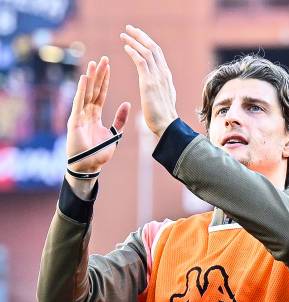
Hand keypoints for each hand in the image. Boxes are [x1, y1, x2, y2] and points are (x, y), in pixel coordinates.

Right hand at [67, 57, 130, 171]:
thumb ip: (120, 120)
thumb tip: (127, 103)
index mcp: (95, 115)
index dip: (105, 80)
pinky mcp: (74, 121)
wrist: (89, 167)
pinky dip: (81, 91)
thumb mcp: (114, 134)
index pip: (101, 93)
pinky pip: (78, 103)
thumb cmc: (99, 153)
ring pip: (85, 93)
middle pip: (93, 90)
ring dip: (90, 78)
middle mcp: (86, 112)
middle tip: (103, 59)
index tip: (108, 66)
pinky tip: (85, 79)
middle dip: (98, 75)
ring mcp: (79, 115)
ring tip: (93, 63)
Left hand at [120, 26, 177, 137]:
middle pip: (153, 47)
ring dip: (134, 41)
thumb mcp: (165, 98)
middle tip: (130, 28)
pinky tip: (125, 47)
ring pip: (146, 51)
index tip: (138, 36)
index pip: (157, 53)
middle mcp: (163, 73)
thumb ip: (161, 88)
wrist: (167, 126)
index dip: (147, 42)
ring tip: (124, 34)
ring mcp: (157, 77)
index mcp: (166, 76)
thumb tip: (157, 87)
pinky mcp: (149, 83)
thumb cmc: (164, 118)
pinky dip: (133, 52)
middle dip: (141, 36)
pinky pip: (141, 62)